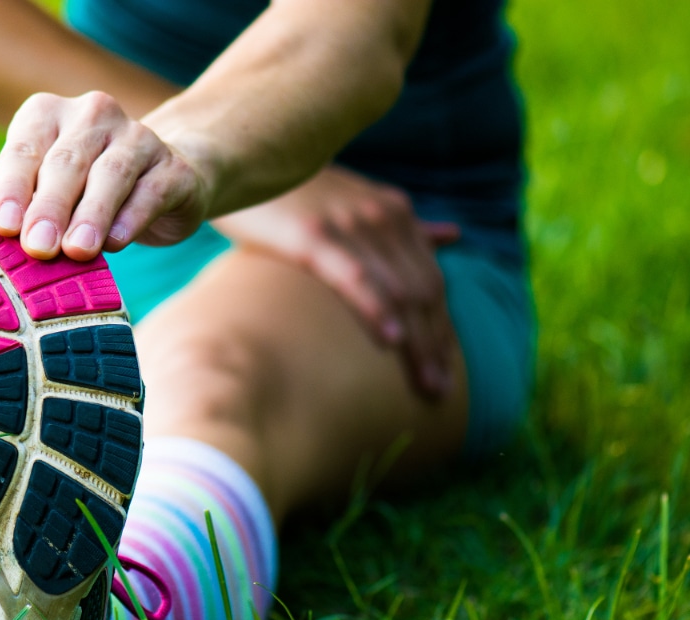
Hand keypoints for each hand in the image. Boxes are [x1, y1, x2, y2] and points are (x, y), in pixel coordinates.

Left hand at [0, 91, 209, 260]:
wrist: (164, 182)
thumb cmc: (86, 192)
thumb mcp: (48, 193)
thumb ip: (27, 211)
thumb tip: (9, 244)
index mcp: (48, 114)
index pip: (24, 150)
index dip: (12, 189)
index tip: (4, 226)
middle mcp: (93, 115)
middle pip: (66, 163)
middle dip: (49, 207)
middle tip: (38, 247)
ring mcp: (138, 138)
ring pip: (111, 175)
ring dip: (91, 216)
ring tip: (76, 251)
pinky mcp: (174, 169)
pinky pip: (150, 193)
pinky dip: (130, 219)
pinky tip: (116, 243)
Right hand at [213, 166, 460, 399]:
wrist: (237, 159)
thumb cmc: (291, 189)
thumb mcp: (356, 199)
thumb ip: (404, 225)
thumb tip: (453, 236)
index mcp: (393, 211)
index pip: (430, 279)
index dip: (441, 327)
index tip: (448, 370)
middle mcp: (380, 216)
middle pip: (421, 291)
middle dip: (435, 344)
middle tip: (439, 392)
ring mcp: (347, 224)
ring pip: (396, 291)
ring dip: (416, 342)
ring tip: (426, 384)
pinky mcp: (311, 235)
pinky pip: (353, 278)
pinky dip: (375, 309)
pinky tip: (390, 342)